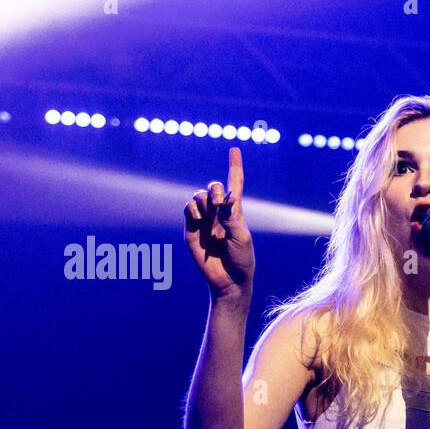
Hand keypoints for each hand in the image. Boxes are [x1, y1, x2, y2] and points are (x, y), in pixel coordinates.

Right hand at [185, 147, 253, 299]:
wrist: (228, 280)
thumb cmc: (241, 260)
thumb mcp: (242, 238)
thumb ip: (232, 217)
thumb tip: (227, 199)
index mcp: (235, 213)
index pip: (236, 184)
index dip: (235, 166)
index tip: (235, 148)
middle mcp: (219, 214)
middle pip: (214, 187)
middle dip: (216, 189)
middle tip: (220, 202)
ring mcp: (204, 220)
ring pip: (199, 196)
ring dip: (204, 199)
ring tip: (209, 214)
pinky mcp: (191, 229)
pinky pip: (188, 209)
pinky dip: (192, 208)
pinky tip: (198, 217)